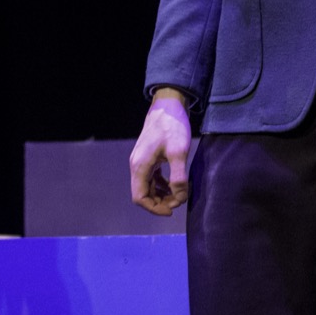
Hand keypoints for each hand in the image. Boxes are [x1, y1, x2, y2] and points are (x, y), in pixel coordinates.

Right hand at [129, 90, 194, 214]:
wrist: (168, 104)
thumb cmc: (172, 126)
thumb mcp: (178, 152)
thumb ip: (178, 177)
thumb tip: (179, 197)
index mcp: (140, 166)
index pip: (140, 198)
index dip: (155, 208)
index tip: (172, 210)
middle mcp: (136, 165)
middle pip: (143, 194)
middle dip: (159, 202)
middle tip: (178, 201)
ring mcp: (141, 160)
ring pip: (147, 186)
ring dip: (161, 194)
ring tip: (178, 195)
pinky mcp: (148, 156)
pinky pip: (151, 177)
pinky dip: (161, 184)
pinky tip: (173, 184)